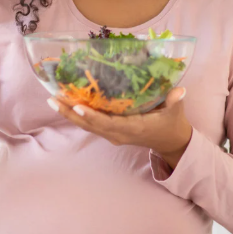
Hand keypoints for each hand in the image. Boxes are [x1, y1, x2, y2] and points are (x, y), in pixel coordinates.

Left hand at [48, 87, 192, 169]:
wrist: (170, 142)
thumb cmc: (172, 124)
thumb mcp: (176, 112)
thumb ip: (176, 101)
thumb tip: (179, 91)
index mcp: (133, 129)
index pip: (108, 123)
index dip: (92, 116)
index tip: (78, 106)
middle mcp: (118, 134)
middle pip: (90, 125)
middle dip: (70, 113)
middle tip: (52, 99)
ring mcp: (113, 134)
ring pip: (87, 125)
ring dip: (69, 113)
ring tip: (53, 99)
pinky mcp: (110, 131)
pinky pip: (90, 124)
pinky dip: (77, 114)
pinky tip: (66, 103)